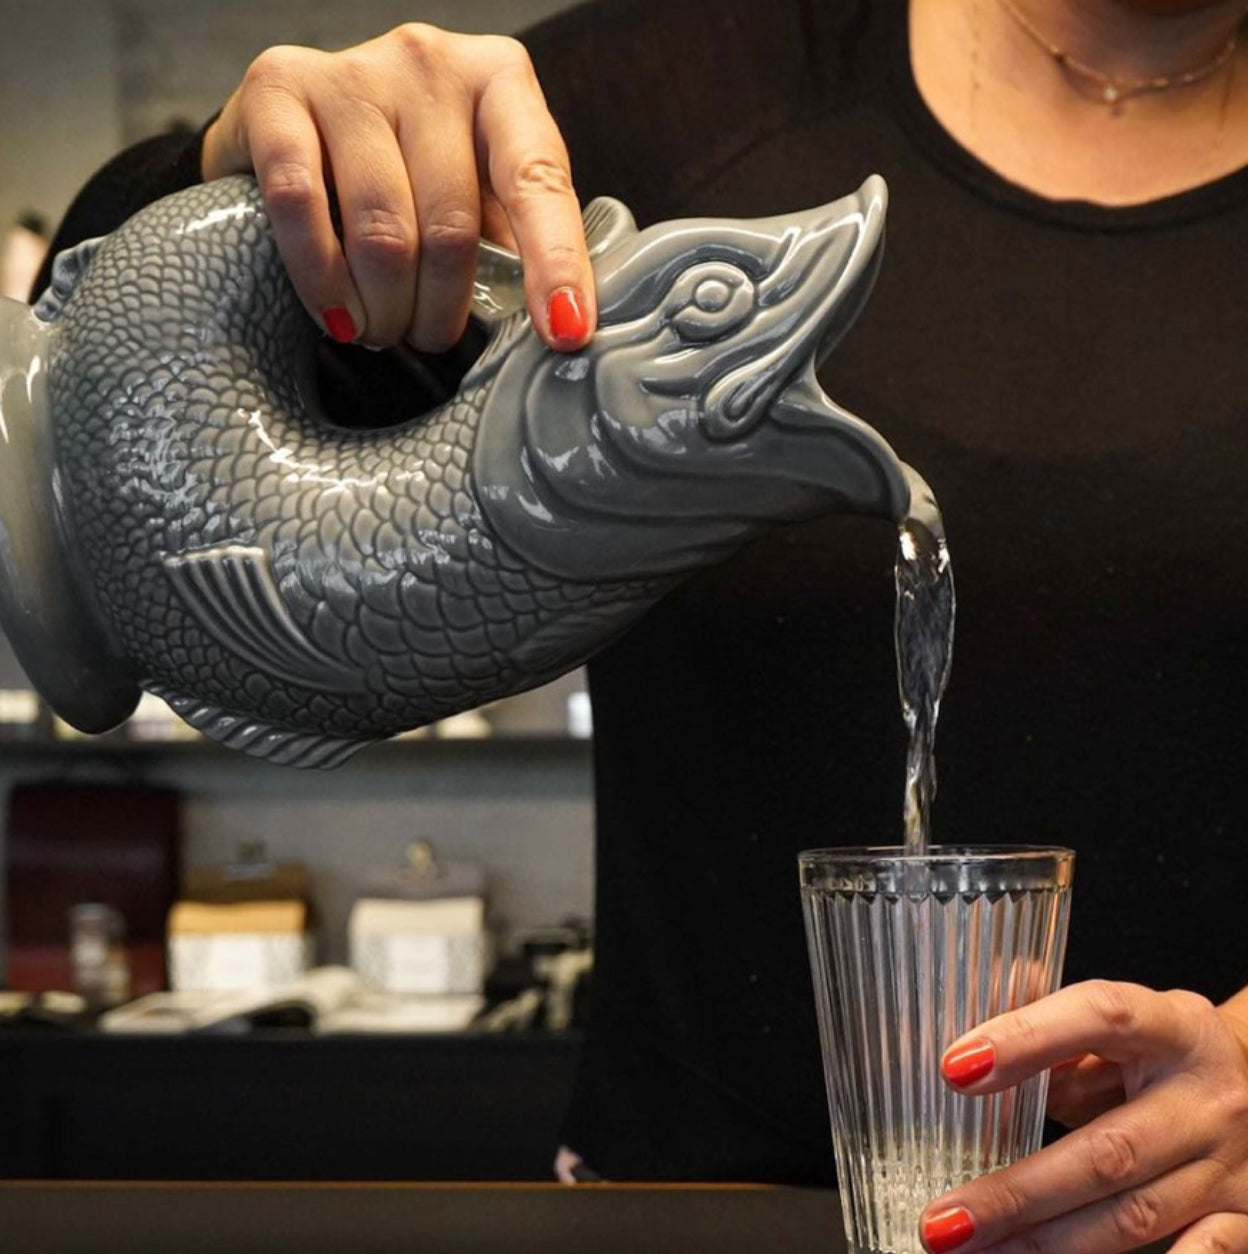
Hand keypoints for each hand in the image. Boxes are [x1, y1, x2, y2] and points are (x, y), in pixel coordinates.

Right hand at [201, 23, 594, 352]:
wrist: (291, 124)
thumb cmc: (404, 170)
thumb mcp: (475, 194)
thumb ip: (511, 239)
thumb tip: (555, 322)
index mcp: (500, 83)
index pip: (539, 180)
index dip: (555, 263)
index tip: (566, 332)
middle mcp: (430, 62)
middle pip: (451, 226)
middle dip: (441, 310)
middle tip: (427, 338)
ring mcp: (351, 70)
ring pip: (382, 231)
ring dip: (384, 309)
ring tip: (381, 330)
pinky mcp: (277, 88)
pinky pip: (300, 206)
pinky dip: (323, 281)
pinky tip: (336, 314)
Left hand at [919, 980, 1247, 1253]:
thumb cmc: (1162, 1054)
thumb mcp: (1119, 1025)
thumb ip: (1048, 1027)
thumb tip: (968, 1049)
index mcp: (1175, 1025)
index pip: (1101, 1018)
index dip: (1026, 1038)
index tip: (954, 1069)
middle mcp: (1210, 1097)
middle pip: (1109, 1150)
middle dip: (1016, 1192)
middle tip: (943, 1219)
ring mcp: (1231, 1166)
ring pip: (1133, 1216)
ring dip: (1046, 1243)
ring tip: (974, 1251)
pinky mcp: (1245, 1220)